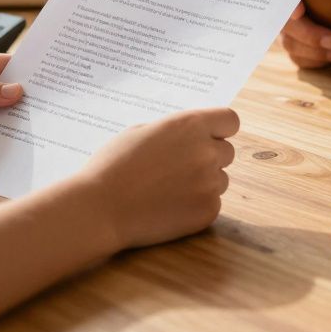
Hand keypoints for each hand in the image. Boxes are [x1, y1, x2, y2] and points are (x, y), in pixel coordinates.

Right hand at [79, 108, 238, 249]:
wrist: (100, 209)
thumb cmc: (113, 167)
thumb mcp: (141, 132)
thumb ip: (174, 132)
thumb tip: (191, 136)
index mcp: (190, 125)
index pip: (230, 120)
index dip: (220, 129)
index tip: (209, 137)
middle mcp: (206, 151)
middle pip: (227, 152)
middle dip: (210, 158)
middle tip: (180, 169)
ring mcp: (209, 183)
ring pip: (220, 180)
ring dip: (203, 183)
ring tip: (169, 190)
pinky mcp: (208, 211)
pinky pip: (212, 204)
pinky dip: (196, 206)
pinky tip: (169, 208)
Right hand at [282, 0, 330, 68]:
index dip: (288, 4)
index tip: (300, 12)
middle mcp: (285, 6)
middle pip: (285, 25)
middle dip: (309, 35)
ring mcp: (289, 27)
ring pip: (291, 44)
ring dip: (315, 52)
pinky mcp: (297, 45)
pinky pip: (299, 58)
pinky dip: (316, 62)